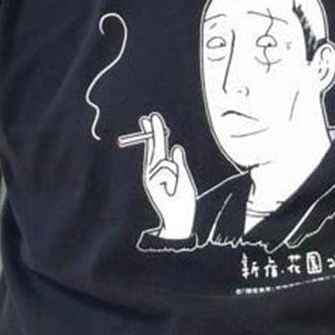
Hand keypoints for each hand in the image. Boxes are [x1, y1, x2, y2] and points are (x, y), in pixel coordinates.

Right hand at [139, 112, 196, 239]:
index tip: (151, 120)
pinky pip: (166, 170)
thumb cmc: (183, 200)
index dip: (155, 134)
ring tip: (174, 186)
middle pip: (154, 148)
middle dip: (152, 132)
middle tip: (150, 117)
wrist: (178, 217)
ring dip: (174, 172)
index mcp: (164, 170)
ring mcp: (151, 177)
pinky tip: (170, 189)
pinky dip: (172, 178)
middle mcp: (154, 172)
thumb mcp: (184, 178)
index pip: (158, 148)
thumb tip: (175, 149)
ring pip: (165, 162)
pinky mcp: (150, 182)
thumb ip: (179, 165)